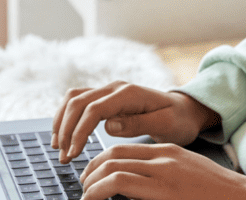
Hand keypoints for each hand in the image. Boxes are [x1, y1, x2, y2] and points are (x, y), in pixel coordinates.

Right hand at [51, 81, 218, 162]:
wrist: (186, 110)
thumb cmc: (178, 119)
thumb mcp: (165, 125)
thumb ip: (138, 124)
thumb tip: (109, 125)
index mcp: (128, 93)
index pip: (93, 109)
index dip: (79, 131)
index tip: (73, 153)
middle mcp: (116, 88)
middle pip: (78, 101)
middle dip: (65, 129)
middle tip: (63, 157)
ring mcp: (110, 91)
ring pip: (74, 99)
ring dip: (62, 122)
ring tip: (59, 148)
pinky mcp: (107, 98)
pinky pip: (80, 102)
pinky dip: (67, 117)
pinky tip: (65, 136)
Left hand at [80, 143, 245, 199]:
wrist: (243, 199)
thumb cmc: (214, 195)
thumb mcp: (185, 177)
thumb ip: (160, 178)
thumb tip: (134, 188)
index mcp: (168, 153)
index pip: (123, 150)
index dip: (100, 162)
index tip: (92, 178)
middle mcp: (163, 158)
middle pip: (113, 155)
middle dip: (91, 171)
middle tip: (83, 186)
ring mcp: (163, 172)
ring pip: (113, 167)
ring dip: (91, 182)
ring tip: (85, 194)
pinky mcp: (163, 189)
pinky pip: (121, 182)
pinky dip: (99, 190)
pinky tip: (93, 199)